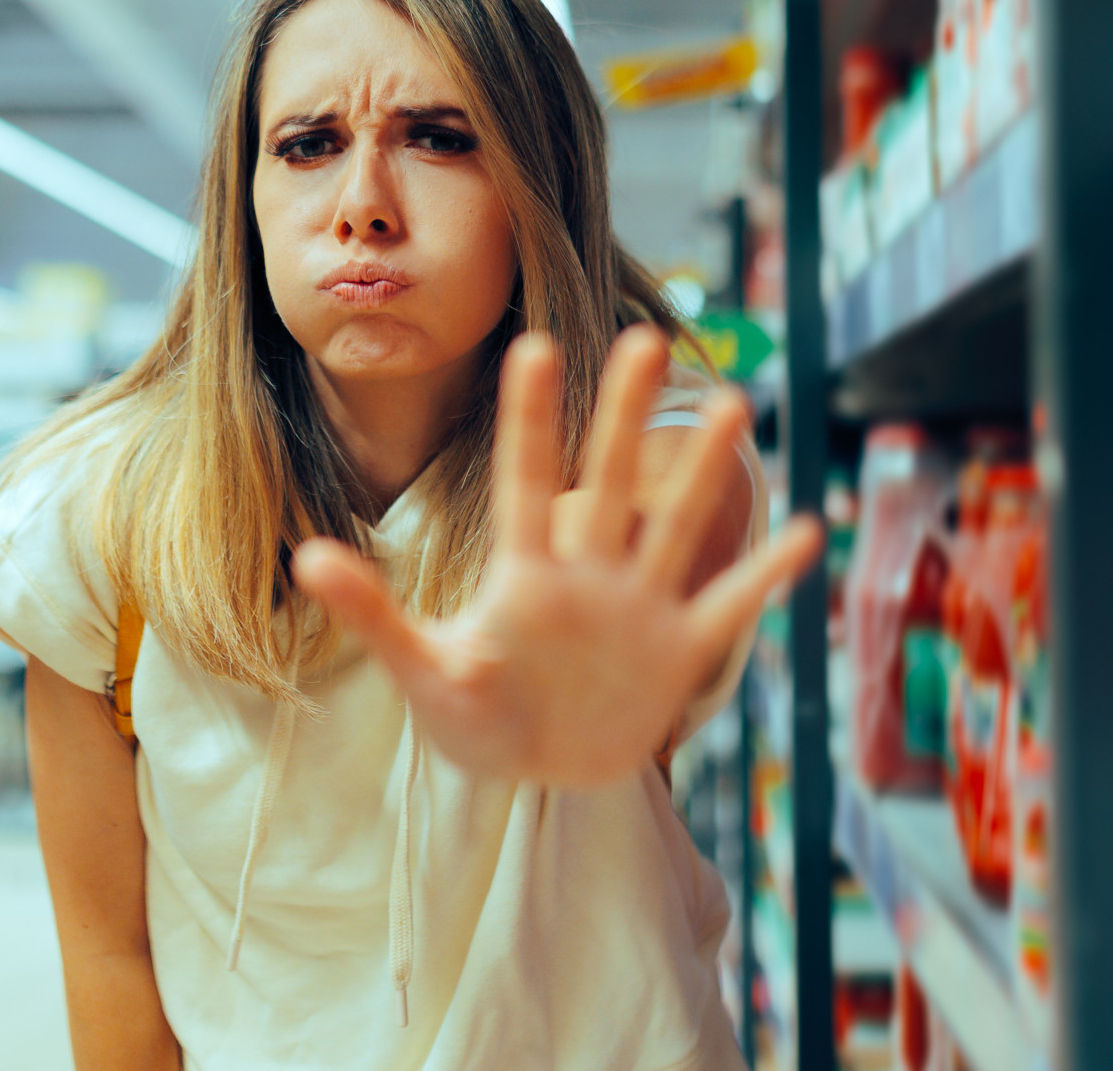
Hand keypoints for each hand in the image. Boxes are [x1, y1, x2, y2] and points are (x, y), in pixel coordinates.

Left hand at [293, 326, 823, 784]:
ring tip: (734, 404)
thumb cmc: (474, 716)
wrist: (535, 773)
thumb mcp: (423, 671)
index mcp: (525, 574)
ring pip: (675, 528)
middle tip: (644, 338)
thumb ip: (373, 614)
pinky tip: (806, 529)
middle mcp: (588, 576)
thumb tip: (306, 556)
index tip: (533, 344)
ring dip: (702, 473)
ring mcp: (639, 610)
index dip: (531, 419)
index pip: (526, 482)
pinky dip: (765, 574)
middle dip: (626, 415)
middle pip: (610, 482)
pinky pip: (729, 606)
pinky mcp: (679, 654)